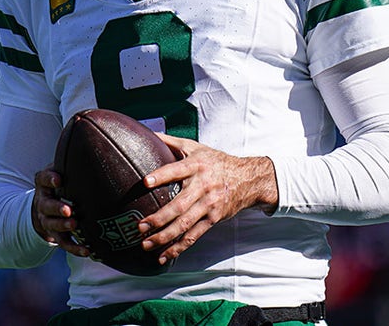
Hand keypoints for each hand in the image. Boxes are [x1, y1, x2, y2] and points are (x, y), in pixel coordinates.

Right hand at [31, 165, 91, 257]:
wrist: (43, 210)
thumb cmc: (59, 187)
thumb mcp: (59, 172)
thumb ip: (70, 164)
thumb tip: (94, 147)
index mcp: (44, 185)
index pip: (43, 179)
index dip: (50, 179)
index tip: (58, 179)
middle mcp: (43, 203)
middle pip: (46, 206)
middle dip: (57, 208)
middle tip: (68, 210)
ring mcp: (48, 220)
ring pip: (53, 225)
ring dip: (63, 226)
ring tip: (75, 225)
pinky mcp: (56, 235)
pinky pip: (64, 243)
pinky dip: (75, 248)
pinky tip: (88, 251)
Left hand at [136, 134, 277, 265]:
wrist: (248, 178)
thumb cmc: (216, 161)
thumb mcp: (195, 147)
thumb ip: (170, 141)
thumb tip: (146, 132)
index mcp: (196, 165)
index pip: (177, 170)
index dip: (162, 176)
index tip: (145, 182)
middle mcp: (203, 186)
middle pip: (179, 205)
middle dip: (158, 217)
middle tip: (140, 226)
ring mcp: (209, 205)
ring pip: (185, 224)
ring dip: (165, 236)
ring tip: (146, 243)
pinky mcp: (213, 218)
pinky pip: (195, 235)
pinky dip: (180, 246)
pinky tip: (165, 255)